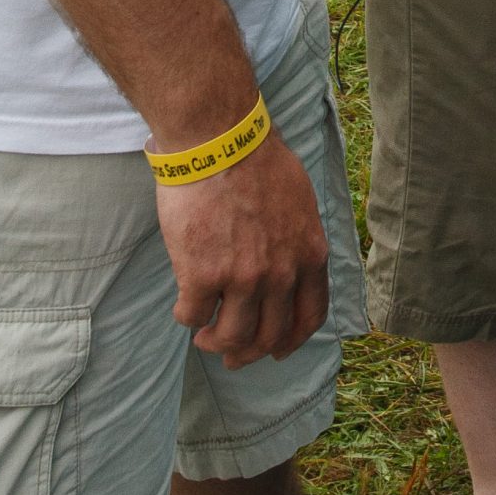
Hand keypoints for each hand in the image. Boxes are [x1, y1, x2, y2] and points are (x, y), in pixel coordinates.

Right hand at [156, 129, 329, 367]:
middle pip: (269, 336)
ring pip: (231, 337)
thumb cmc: (257, 159)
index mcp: (309, 254)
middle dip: (249, 352)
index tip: (277, 349)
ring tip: (204, 334)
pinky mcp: (201, 276)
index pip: (310, 316)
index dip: (293, 340)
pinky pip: (192, 315)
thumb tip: (289, 260)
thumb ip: (296, 239)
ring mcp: (241, 279)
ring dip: (216, 342)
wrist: (219, 140)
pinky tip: (184, 307)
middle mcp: (280, 274)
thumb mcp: (299, 201)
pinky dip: (187, 317)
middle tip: (231, 354)